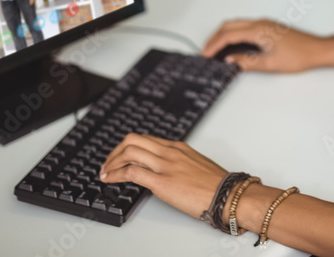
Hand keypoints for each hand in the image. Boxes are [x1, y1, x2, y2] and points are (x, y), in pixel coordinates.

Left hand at [99, 134, 226, 219]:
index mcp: (178, 147)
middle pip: (132, 140)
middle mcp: (169, 152)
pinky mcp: (161, 182)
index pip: (145, 139)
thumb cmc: (217, 185)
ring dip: (111, 162)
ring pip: (129, 152)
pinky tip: (110, 180)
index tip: (120, 157)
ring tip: (105, 172)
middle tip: (108, 163)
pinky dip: (115, 174)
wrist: (228, 195)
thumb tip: (166, 172)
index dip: (127, 147)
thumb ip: (179, 164)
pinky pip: (131, 172)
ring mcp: (165, 165)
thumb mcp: (196, 166)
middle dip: (115, 151)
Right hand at [202, 19, 326, 72]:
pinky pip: (244, 26)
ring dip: (223, 35)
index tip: (205, 55)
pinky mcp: (268, 26)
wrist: (317, 50)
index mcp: (258, 30)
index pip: (228, 35)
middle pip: (228, 26)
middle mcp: (260, 23)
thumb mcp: (270, 64)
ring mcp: (264, 23)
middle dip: (214, 38)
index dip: (214, 45)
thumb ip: (247, 62)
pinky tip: (232, 46)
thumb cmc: (300, 56)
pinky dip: (233, 34)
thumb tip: (230, 62)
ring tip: (216, 50)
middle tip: (206, 52)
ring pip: (236, 24)